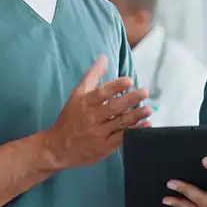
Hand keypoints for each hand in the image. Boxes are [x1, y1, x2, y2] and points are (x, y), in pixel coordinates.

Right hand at [43, 55, 151, 169]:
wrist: (58, 148)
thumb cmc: (70, 118)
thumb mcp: (77, 95)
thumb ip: (92, 77)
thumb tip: (104, 58)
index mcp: (85, 103)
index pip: (101, 93)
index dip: (115, 86)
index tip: (129, 81)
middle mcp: (91, 118)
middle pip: (113, 108)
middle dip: (130, 99)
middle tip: (144, 92)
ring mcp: (98, 134)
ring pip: (120, 123)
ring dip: (136, 116)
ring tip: (148, 109)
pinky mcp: (104, 147)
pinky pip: (122, 138)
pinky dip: (135, 131)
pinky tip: (146, 125)